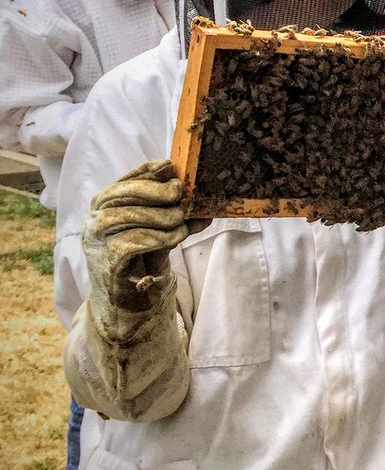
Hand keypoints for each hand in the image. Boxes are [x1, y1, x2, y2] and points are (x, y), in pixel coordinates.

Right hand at [82, 160, 191, 342]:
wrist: (126, 302)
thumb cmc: (142, 260)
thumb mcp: (159, 230)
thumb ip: (173, 214)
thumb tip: (204, 202)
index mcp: (104, 207)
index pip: (124, 181)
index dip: (147, 172)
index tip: (169, 167)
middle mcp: (94, 220)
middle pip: (120, 194)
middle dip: (154, 190)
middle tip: (180, 193)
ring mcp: (97, 241)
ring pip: (127, 216)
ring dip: (161, 216)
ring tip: (182, 222)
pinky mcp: (107, 262)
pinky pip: (134, 242)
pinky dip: (160, 237)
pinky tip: (175, 237)